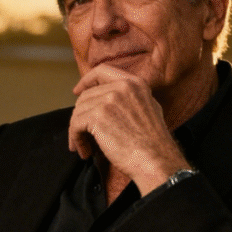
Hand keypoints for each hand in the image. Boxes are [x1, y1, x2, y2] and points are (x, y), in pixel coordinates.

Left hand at [69, 66, 188, 194]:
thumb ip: (130, 99)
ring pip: (79, 111)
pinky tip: (84, 151)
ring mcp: (109, 100)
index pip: (102, 71)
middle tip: (81, 134)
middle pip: (86, 96)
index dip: (86, 81)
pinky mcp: (98, 116)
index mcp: (135, 83)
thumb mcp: (149, 108)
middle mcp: (122, 87)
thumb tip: (107, 102)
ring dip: (77, 132)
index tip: (77, 91)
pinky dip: (75, 139)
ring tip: (83, 147)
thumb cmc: (153, 144)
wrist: (156, 160)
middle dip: (80, 117)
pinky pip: (75, 125)